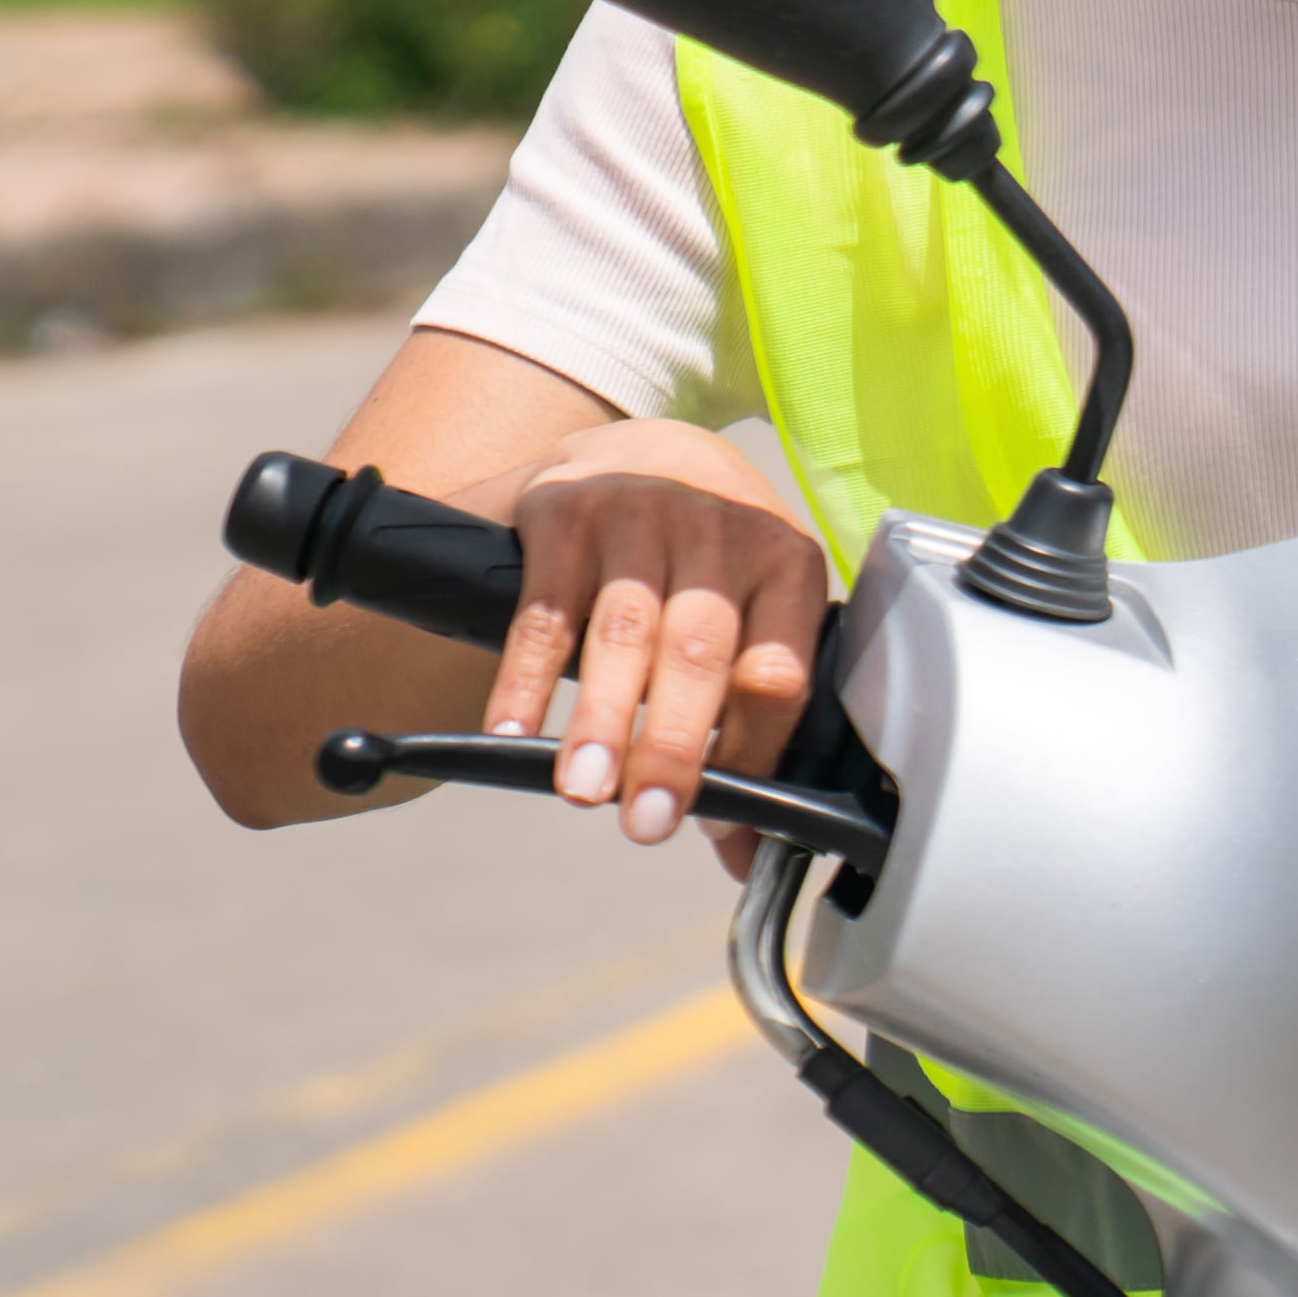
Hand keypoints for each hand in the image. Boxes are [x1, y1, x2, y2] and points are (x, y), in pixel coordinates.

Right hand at [482, 422, 829, 850]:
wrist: (632, 448)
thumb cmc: (702, 557)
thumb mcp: (746, 607)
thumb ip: (744, 719)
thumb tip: (741, 848)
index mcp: (786, 563)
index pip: (777, 675)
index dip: (750, 757)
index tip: (720, 825)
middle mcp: (720, 533)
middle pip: (701, 656)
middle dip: (673, 749)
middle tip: (647, 822)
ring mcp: (643, 516)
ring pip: (625, 635)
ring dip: (602, 721)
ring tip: (583, 792)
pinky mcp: (566, 513)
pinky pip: (546, 610)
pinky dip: (525, 678)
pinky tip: (511, 732)